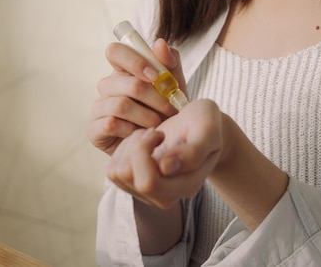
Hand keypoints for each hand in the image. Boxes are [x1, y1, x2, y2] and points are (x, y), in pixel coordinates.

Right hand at [87, 37, 186, 155]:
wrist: (165, 142)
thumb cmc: (168, 108)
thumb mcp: (175, 83)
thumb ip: (170, 61)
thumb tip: (159, 43)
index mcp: (124, 69)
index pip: (115, 51)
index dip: (134, 61)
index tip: (156, 76)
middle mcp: (108, 85)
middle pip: (121, 81)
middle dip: (152, 96)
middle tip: (170, 109)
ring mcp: (99, 107)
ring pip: (119, 104)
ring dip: (145, 115)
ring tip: (158, 123)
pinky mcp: (94, 129)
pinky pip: (110, 123)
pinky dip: (131, 130)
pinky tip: (141, 133)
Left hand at [106, 99, 223, 209]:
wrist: (202, 127)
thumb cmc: (206, 124)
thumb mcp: (207, 129)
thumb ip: (193, 151)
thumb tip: (166, 168)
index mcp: (186, 186)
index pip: (148, 183)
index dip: (145, 152)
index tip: (160, 134)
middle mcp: (165, 196)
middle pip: (127, 177)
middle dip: (135, 147)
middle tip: (154, 132)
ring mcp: (149, 192)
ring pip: (117, 173)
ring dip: (130, 147)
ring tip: (150, 136)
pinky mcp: (136, 183)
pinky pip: (113, 169)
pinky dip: (123, 150)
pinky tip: (142, 141)